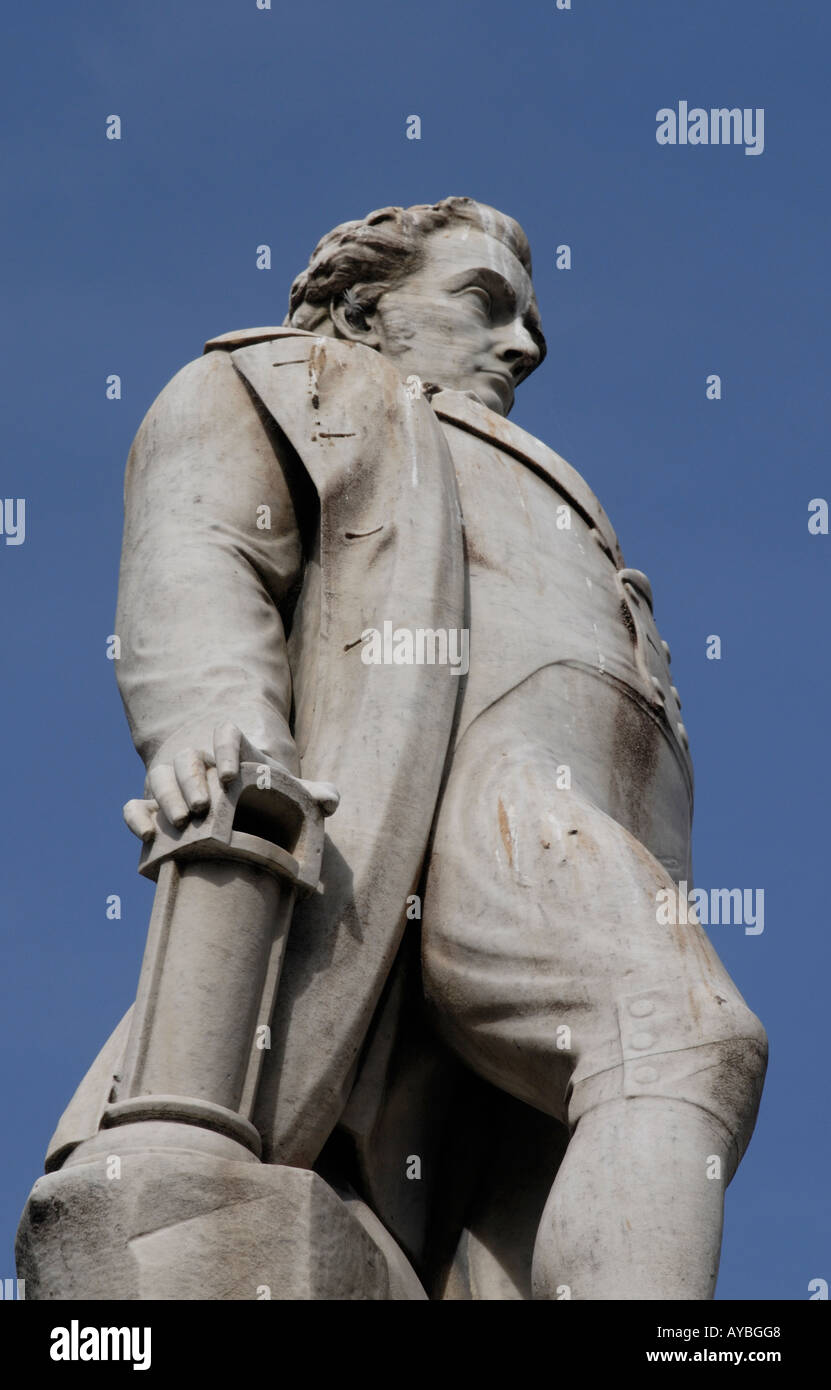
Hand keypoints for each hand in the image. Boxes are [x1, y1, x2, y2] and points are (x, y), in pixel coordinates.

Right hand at [123, 721, 338, 841]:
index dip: (225, 747)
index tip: (229, 774)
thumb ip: (308, 793)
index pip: (226, 733)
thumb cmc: (260, 796)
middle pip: (188, 758)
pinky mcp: (151, 805)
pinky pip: (134, 806)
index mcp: (232, 751)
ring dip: (168, 797)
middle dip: (192, 780)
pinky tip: (147, 836)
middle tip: (204, 808)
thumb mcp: (284, 791)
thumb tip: (330, 801)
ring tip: (182, 822)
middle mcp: (198, 761)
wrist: (227, 806)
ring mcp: (171, 781)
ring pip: (161, 776)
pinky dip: (135, 818)